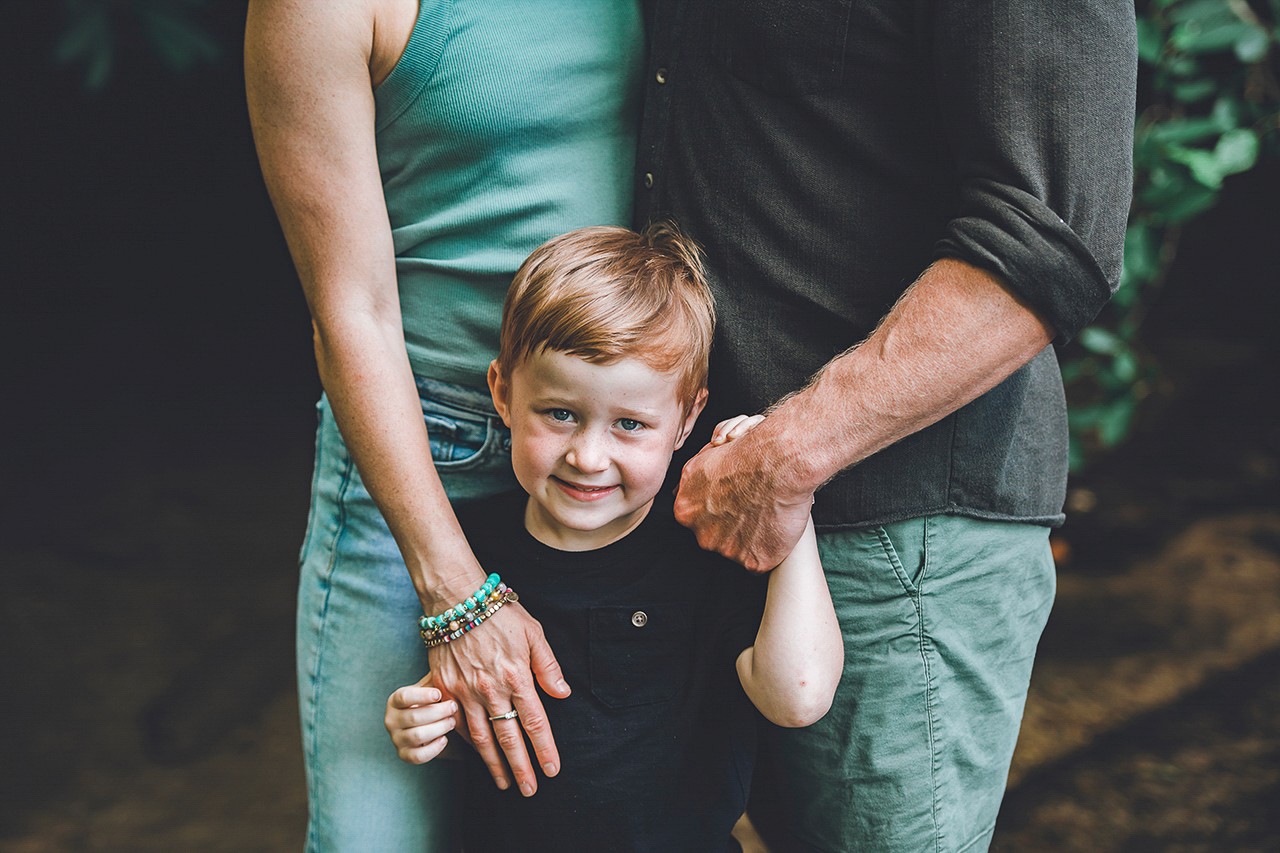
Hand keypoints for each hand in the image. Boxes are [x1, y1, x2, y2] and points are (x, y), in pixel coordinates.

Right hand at [385, 674, 461, 763]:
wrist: (426, 724)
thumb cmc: (430, 701)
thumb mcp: (430, 687)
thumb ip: (437, 679)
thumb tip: (454, 665)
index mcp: (395, 701)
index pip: (403, 697)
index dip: (422, 696)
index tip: (439, 694)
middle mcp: (391, 720)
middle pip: (413, 717)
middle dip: (438, 712)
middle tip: (453, 707)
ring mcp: (396, 739)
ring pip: (417, 736)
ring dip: (439, 728)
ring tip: (452, 721)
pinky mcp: (404, 755)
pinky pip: (418, 756)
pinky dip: (433, 748)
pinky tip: (444, 739)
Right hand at [426, 600, 569, 796]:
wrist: (456, 600)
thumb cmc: (498, 614)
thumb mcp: (533, 633)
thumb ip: (548, 666)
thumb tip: (563, 693)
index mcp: (516, 676)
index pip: (535, 722)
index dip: (544, 749)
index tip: (552, 769)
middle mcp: (491, 689)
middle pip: (509, 738)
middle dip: (522, 768)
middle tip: (530, 790)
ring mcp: (465, 692)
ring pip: (482, 738)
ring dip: (494, 764)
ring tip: (504, 783)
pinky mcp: (445, 689)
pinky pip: (457, 723)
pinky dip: (468, 743)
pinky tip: (477, 755)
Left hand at [675, 417, 812, 571]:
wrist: (777, 461)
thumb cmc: (745, 454)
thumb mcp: (702, 460)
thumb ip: (689, 483)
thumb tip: (678, 492)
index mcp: (685, 512)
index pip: (698, 521)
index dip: (719, 511)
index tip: (733, 501)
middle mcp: (702, 535)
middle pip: (716, 538)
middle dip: (732, 526)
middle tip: (752, 506)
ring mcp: (728, 551)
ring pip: (739, 549)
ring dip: (751, 536)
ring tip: (766, 512)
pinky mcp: (753, 561)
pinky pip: (760, 559)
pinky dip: (770, 547)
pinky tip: (776, 524)